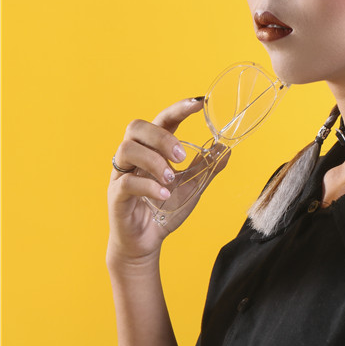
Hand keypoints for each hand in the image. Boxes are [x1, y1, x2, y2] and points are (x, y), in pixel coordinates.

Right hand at [107, 97, 227, 269]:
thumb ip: (207, 166)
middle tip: (181, 156)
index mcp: (153, 149)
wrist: (146, 242)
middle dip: (162, 137)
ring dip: (154, 160)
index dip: (179, 108)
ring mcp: (122, 174)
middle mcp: (134, 156)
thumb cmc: (165, 210)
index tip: (199, 103)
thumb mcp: (193, 185)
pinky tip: (164, 195)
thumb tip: (227, 147)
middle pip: (137, 127)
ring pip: (127, 149)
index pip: (163, 120)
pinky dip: (149, 186)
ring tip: (171, 178)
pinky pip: (127, 182)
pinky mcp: (116, 195)